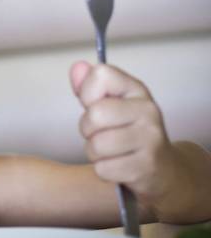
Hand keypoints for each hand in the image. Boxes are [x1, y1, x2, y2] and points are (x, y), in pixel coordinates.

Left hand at [69, 61, 175, 207]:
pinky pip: (103, 169)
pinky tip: (119, 165)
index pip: (100, 75)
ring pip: (96, 145)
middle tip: (101, 133)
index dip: (87, 93)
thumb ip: (89, 86)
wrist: (162, 168)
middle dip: (87, 129)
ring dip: (95, 153)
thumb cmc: (127, 131)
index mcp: (136, 90)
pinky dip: (104, 170)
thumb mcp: (111, 103)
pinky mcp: (145, 168)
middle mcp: (148, 111)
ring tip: (111, 151)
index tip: (97, 104)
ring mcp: (150, 140)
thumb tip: (77, 67)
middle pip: (94, 115)